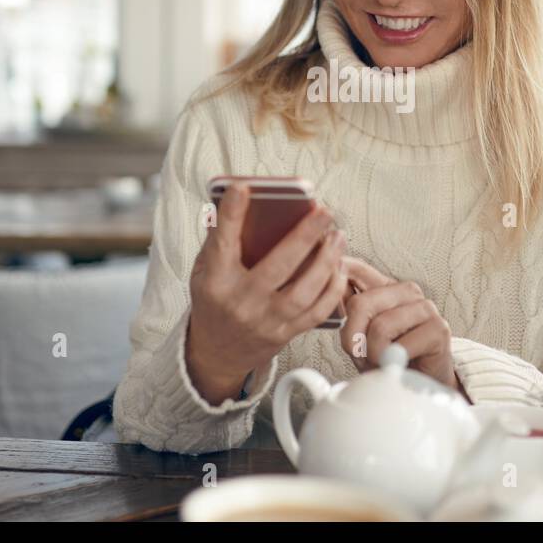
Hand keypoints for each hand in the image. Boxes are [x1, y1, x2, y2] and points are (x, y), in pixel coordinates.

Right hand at [186, 183, 349, 403]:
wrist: (217, 353)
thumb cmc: (214, 300)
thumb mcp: (204, 270)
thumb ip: (219, 239)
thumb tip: (238, 198)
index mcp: (216, 281)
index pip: (222, 243)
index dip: (231, 215)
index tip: (243, 189)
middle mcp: (241, 302)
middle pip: (277, 266)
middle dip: (304, 236)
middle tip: (323, 212)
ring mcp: (265, 321)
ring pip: (303, 292)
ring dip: (326, 261)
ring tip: (337, 236)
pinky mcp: (285, 333)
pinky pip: (316, 311)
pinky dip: (332, 288)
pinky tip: (339, 267)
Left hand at [340, 257, 459, 393]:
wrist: (420, 385)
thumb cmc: (389, 359)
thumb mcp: (360, 335)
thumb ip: (348, 311)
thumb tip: (331, 285)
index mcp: (386, 287)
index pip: (356, 270)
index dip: (337, 275)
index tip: (327, 291)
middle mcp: (407, 291)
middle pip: (360, 304)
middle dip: (352, 338)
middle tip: (360, 354)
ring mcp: (425, 307)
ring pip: (380, 326)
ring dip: (374, 354)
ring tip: (382, 360)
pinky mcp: (438, 328)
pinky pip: (400, 346)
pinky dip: (392, 362)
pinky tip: (398, 364)